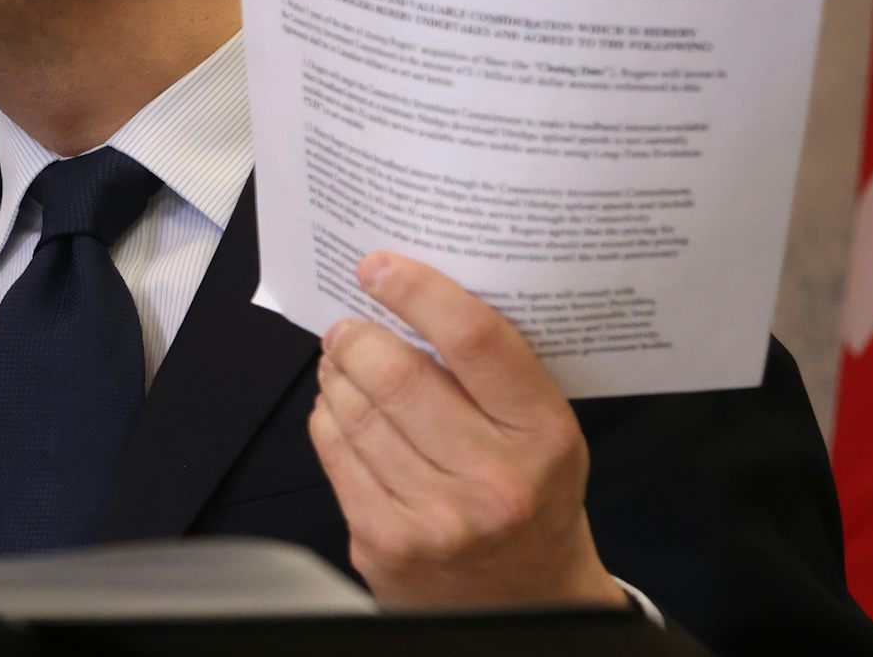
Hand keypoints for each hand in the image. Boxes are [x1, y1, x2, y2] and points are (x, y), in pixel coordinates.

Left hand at [308, 252, 624, 610]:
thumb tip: (407, 301)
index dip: (419, 292)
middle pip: (398, 375)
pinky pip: (336, 454)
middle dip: (358, 336)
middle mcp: (493, 479)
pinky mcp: (386, 543)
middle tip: (348, 324)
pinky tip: (339, 410)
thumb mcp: (544, 432)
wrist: (530, 603)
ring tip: (341, 361)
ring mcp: (435, 517)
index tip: (380, 268)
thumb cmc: (532, 498)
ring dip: (337, 374)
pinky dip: (328, 419)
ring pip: (356, 413)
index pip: (475, 340)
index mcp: (542, 434)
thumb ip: (492, 375)